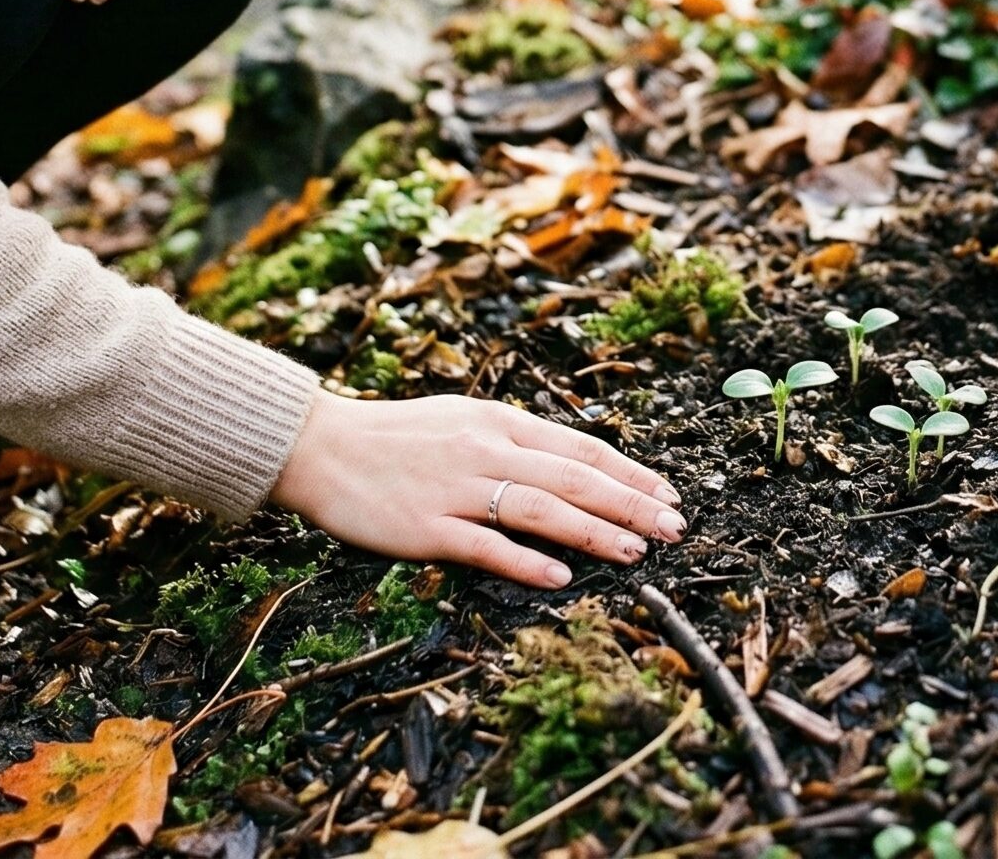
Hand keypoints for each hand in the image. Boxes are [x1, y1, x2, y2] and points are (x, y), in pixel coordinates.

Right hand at [270, 391, 685, 588]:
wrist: (324, 447)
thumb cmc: (397, 436)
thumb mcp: (464, 419)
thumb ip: (514, 440)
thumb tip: (570, 462)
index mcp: (500, 421)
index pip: (581, 447)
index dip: (629, 472)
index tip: (667, 493)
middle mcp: (488, 450)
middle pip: (574, 478)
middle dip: (631, 504)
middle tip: (673, 528)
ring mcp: (459, 489)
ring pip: (542, 509)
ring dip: (595, 532)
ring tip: (636, 552)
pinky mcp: (428, 528)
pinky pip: (487, 545)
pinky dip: (527, 561)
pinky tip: (561, 577)